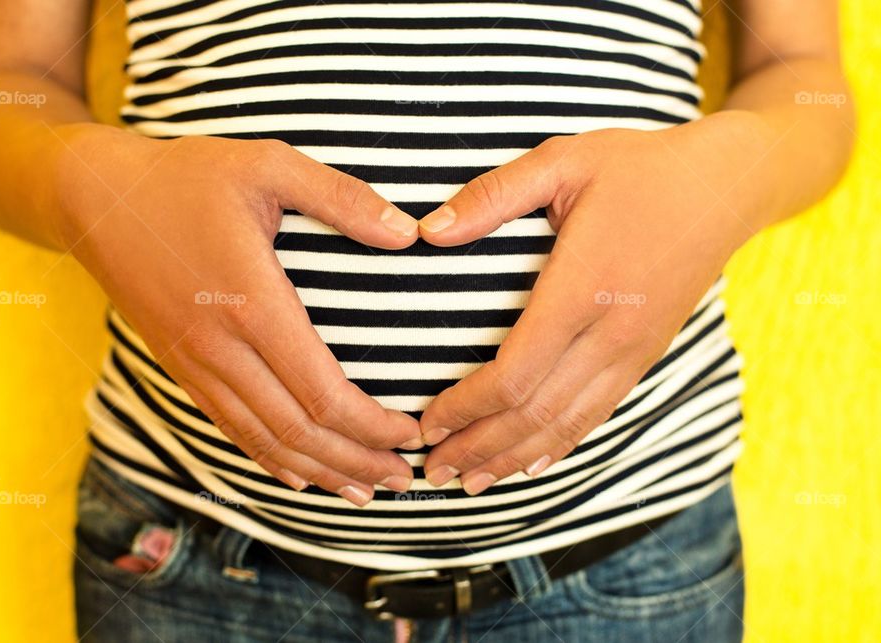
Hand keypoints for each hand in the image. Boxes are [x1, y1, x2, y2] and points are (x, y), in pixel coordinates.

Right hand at [55, 126, 422, 505]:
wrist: (93, 197)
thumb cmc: (186, 176)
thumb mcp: (267, 164)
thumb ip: (341, 198)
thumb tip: (409, 234)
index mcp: (250, 301)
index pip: (322, 394)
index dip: (373, 427)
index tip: (412, 434)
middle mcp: (220, 347)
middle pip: (299, 433)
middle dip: (358, 464)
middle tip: (405, 478)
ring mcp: (195, 364)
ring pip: (265, 443)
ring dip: (321, 473)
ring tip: (365, 491)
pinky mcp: (181, 367)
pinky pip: (230, 429)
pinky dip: (271, 460)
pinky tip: (301, 475)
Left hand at [416, 121, 755, 494]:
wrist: (729, 185)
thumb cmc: (640, 168)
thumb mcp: (563, 161)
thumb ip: (493, 196)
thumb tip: (428, 231)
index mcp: (583, 288)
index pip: (514, 373)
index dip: (465, 408)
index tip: (425, 425)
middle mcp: (611, 333)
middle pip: (535, 413)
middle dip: (477, 448)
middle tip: (431, 472)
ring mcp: (634, 350)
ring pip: (567, 425)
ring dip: (512, 458)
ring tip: (468, 482)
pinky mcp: (646, 354)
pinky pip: (598, 413)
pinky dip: (559, 444)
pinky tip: (531, 462)